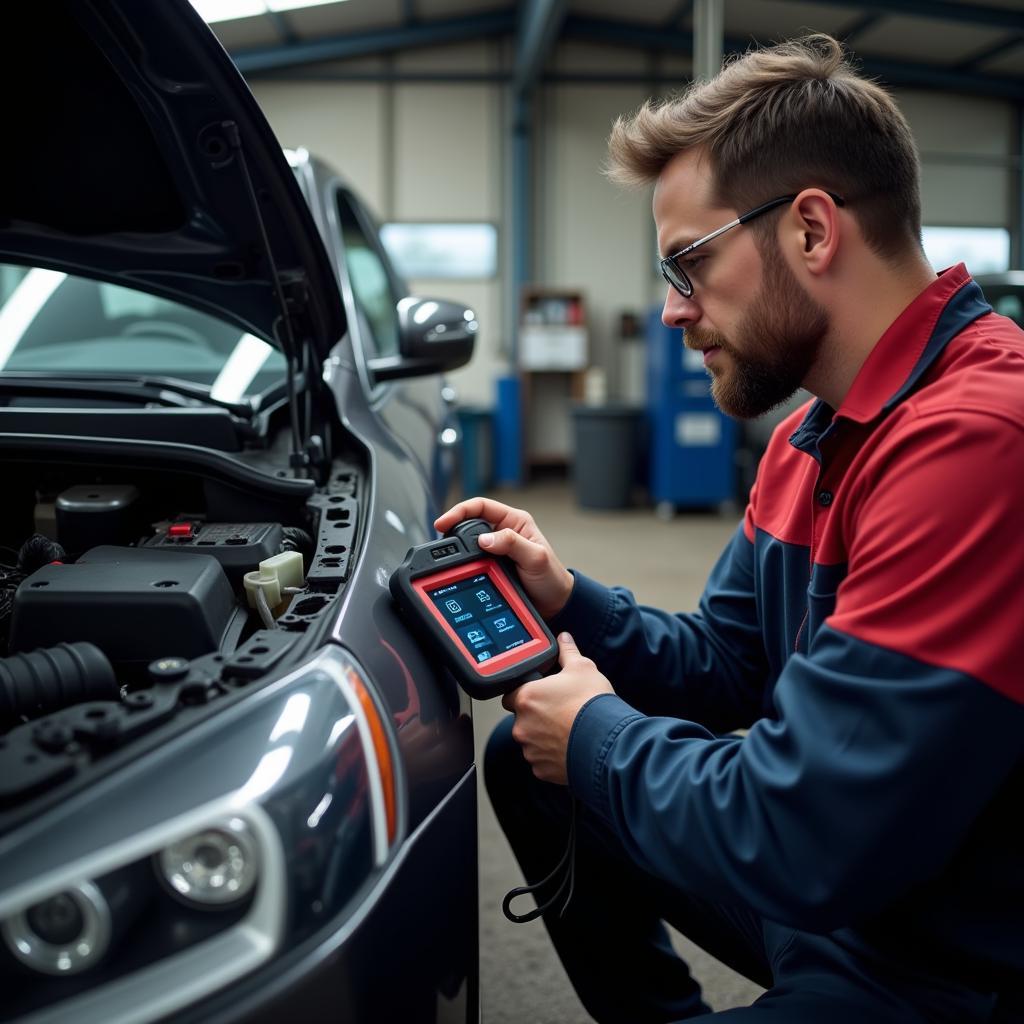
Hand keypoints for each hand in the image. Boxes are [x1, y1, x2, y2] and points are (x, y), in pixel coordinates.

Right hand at [434, 496, 574, 618]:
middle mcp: (504, 532)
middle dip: (454, 529)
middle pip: (469, 522)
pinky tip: (459, 570)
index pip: (481, 506)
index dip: (460, 511)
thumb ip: (512, 544)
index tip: (443, 522)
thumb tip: (485, 539)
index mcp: (515, 521)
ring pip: (468, 543)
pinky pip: (472, 561)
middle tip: (442, 542)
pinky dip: (463, 564)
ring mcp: (496, 550)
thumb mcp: (535, 557)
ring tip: (448, 557)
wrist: (554, 604)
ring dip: (458, 549)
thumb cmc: (551, 577)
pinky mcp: (491, 566)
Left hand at [502, 633, 613, 784]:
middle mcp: (522, 725)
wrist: (607, 741)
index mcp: (526, 698)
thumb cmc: (591, 704)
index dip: (526, 693)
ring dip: (544, 737)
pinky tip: (570, 746)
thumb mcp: (582, 668)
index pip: (510, 694)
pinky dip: (553, 756)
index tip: (541, 694)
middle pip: (522, 719)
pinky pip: (542, 761)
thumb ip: (568, 652)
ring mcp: (530, 750)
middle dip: (537, 716)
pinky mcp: (541, 769)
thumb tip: (564, 639)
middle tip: (560, 711)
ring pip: (532, 741)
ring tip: (568, 730)